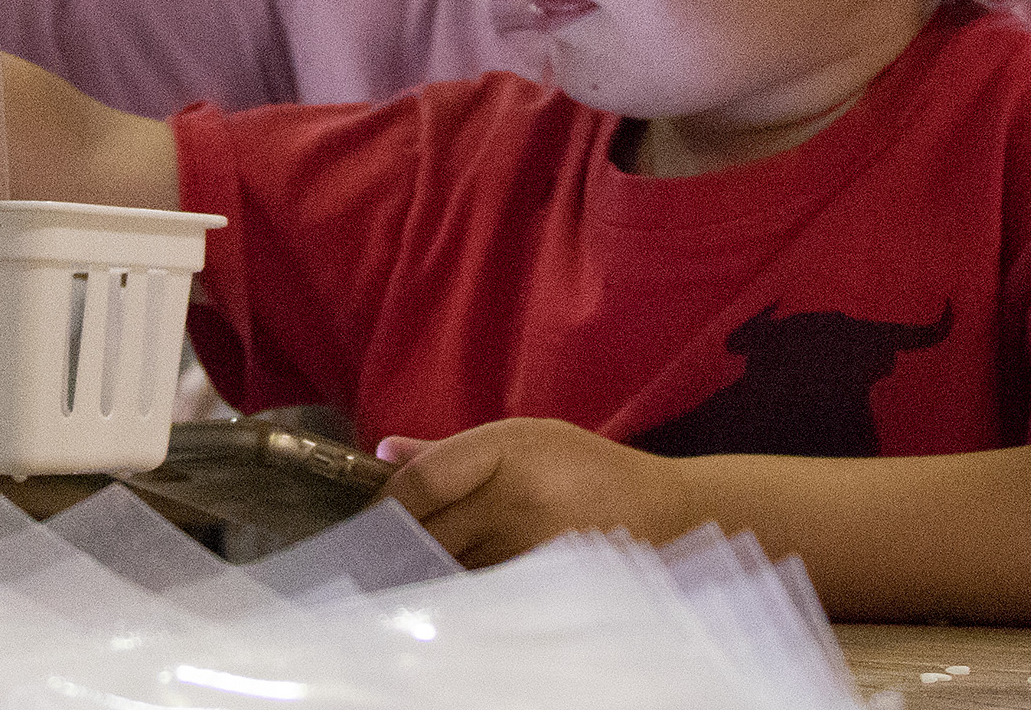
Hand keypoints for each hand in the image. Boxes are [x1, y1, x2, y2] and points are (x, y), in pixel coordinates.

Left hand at [380, 417, 701, 566]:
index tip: (366, 518)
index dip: (385, 502)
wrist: (665, 512)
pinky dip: (458, 594)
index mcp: (509, 450)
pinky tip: (447, 592)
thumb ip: (449, 451)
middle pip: (429, 530)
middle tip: (369, 555)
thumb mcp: (524, 436)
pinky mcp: (543, 584)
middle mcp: (516, 499)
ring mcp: (530, 547)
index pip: (425, 480)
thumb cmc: (587, 467)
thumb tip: (383, 454)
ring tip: (401, 574)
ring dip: (421, 573)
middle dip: (395, 544)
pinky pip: (482, 594)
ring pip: (450, 568)